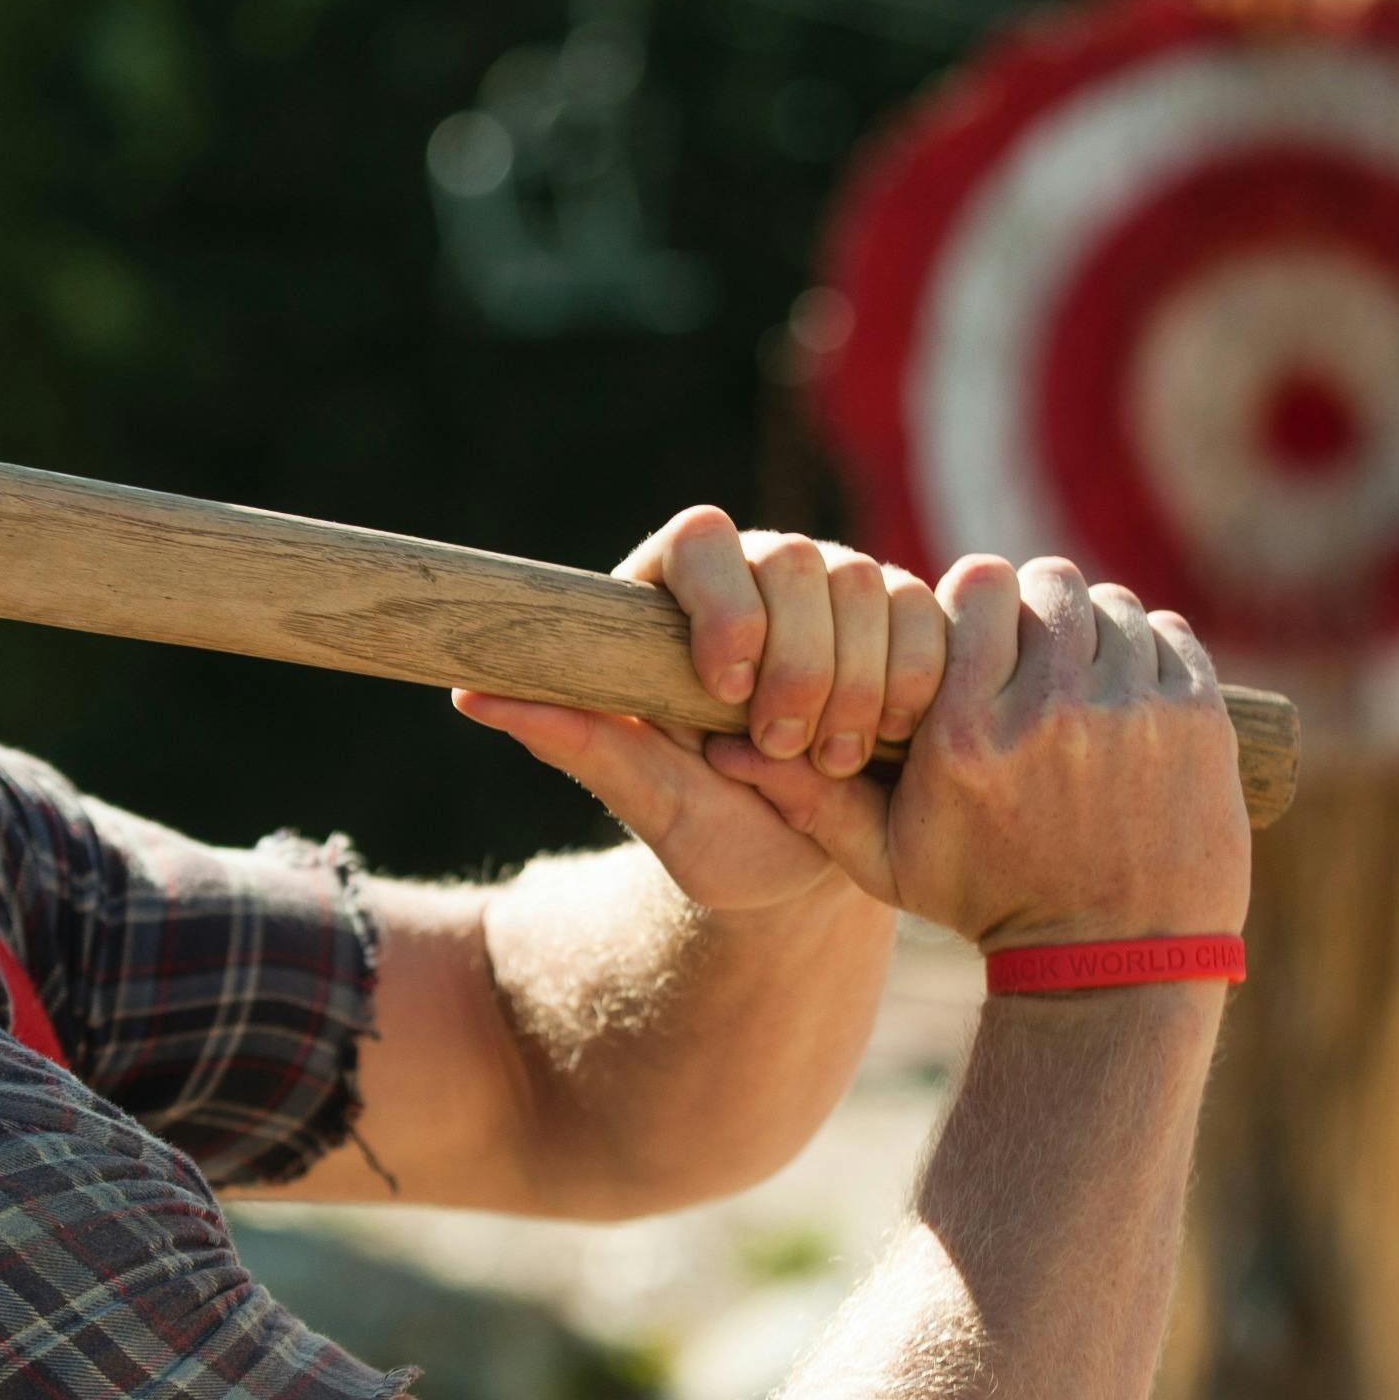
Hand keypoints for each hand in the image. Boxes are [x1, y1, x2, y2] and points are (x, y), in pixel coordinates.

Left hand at [453, 504, 945, 914]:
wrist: (803, 861)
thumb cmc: (712, 828)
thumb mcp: (648, 801)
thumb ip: (578, 742)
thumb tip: (469, 695)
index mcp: (678, 597)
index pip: (700, 538)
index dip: (721, 601)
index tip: (723, 686)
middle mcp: (759, 576)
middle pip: (794, 557)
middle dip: (800, 660)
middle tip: (783, 746)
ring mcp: (838, 592)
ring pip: (866, 582)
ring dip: (856, 680)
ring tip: (830, 761)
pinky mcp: (906, 620)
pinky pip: (929, 616)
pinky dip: (913, 681)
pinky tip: (889, 740)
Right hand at [704, 555, 1250, 949]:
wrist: (1115, 963)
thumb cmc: (989, 908)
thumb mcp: (887, 863)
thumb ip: (809, 796)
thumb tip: (713, 743)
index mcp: (969, 735)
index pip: (976, 586)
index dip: (976, 600)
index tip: (976, 633)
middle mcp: (1052, 714)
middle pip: (1047, 583)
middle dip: (1034, 610)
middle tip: (1028, 648)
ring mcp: (1132, 714)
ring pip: (1111, 605)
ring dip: (1090, 630)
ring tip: (1075, 671)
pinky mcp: (1196, 721)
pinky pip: (1168, 635)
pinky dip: (1147, 651)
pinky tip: (1124, 689)